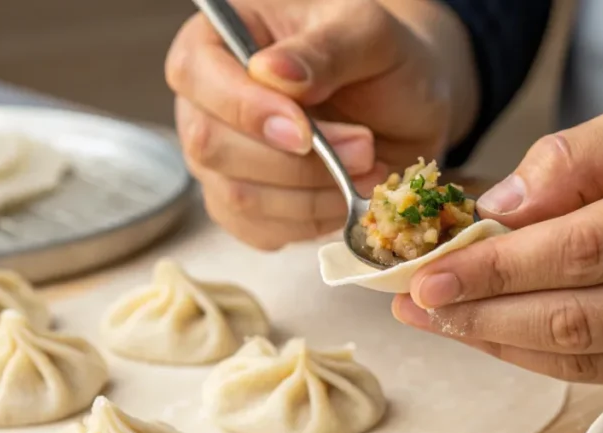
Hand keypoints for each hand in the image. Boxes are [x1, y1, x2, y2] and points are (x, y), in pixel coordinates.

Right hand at [166, 0, 474, 249]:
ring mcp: (219, 160)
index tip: (305, 132)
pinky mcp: (243, 207)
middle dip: (297, 162)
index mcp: (218, 39)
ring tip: (367, 168)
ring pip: (239, 197)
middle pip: (212, 146)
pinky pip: (259, 230)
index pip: (195, 74)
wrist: (408, 106)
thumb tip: (271, 73)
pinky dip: (311, 221)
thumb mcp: (368, 33)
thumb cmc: (382, 58)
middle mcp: (206, 102)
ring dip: (313, 195)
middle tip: (363, 148)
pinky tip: (345, 195)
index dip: (245, 110)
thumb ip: (323, 50)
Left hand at [392, 97, 602, 382]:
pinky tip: (491, 336)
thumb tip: (497, 210)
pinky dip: (537, 358)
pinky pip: (602, 372)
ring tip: (437, 321)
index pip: (581, 250)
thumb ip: (575, 159)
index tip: (427, 276)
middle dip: (480, 316)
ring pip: (583, 356)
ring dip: (498, 343)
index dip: (496, 270)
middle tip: (414, 305)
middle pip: (575, 317)